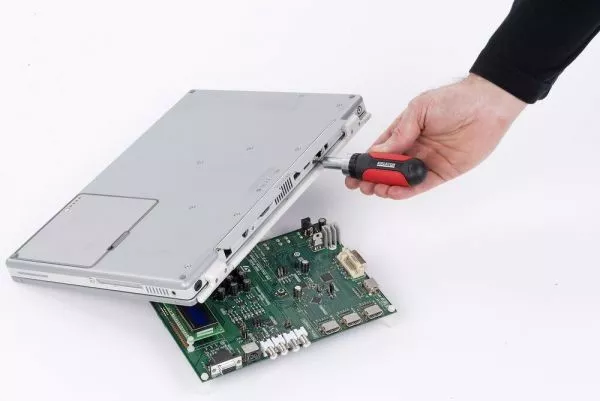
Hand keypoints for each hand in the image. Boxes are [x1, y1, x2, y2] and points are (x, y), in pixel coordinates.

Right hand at [346, 74, 526, 198]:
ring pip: (401, 180)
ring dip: (387, 186)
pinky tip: (395, 191)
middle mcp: (414, 147)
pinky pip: (420, 185)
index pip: (380, 150)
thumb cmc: (456, 100)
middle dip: (373, 178)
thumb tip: (381, 150)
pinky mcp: (441, 172)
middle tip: (363, 185)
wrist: (487, 105)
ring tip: (377, 189)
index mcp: (405, 131)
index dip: (367, 162)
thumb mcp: (420, 108)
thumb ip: (401, 132)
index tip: (356, 171)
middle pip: (388, 168)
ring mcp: (427, 161)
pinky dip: (406, 190)